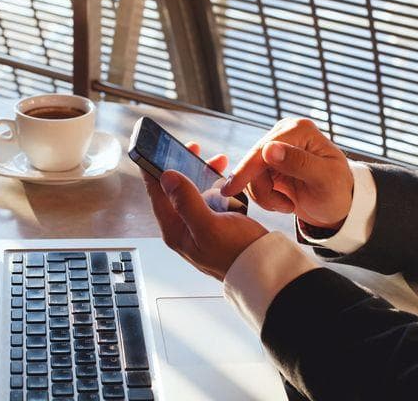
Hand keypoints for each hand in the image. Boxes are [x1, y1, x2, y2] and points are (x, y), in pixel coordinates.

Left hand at [139, 143, 268, 280]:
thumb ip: (186, 202)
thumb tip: (167, 177)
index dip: (152, 168)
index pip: (156, 193)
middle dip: (183, 165)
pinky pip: (210, 198)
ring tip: (217, 161)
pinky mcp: (216, 223)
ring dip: (202, 173)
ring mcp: (200, 225)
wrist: (264, 269)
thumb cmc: (238, 254)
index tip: (153, 147)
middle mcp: (184, 227)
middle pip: (174, 189)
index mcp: (175, 230)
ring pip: (194, 191)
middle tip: (191, 148)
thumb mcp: (209, 226)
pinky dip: (215, 184)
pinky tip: (224, 177)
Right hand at [220, 118, 352, 228]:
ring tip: (288, 205)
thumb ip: (298, 163)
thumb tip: (268, 148)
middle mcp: (285, 133)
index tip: (230, 190)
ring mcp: (276, 148)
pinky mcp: (269, 164)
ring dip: (265, 196)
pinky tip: (283, 202)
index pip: (263, 149)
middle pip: (253, 162)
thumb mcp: (324, 180)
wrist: (338, 207)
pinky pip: (253, 182)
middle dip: (264, 190)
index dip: (246, 170)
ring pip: (250, 175)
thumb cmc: (338, 192)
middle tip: (283, 207)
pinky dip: (265, 197)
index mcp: (299, 130)